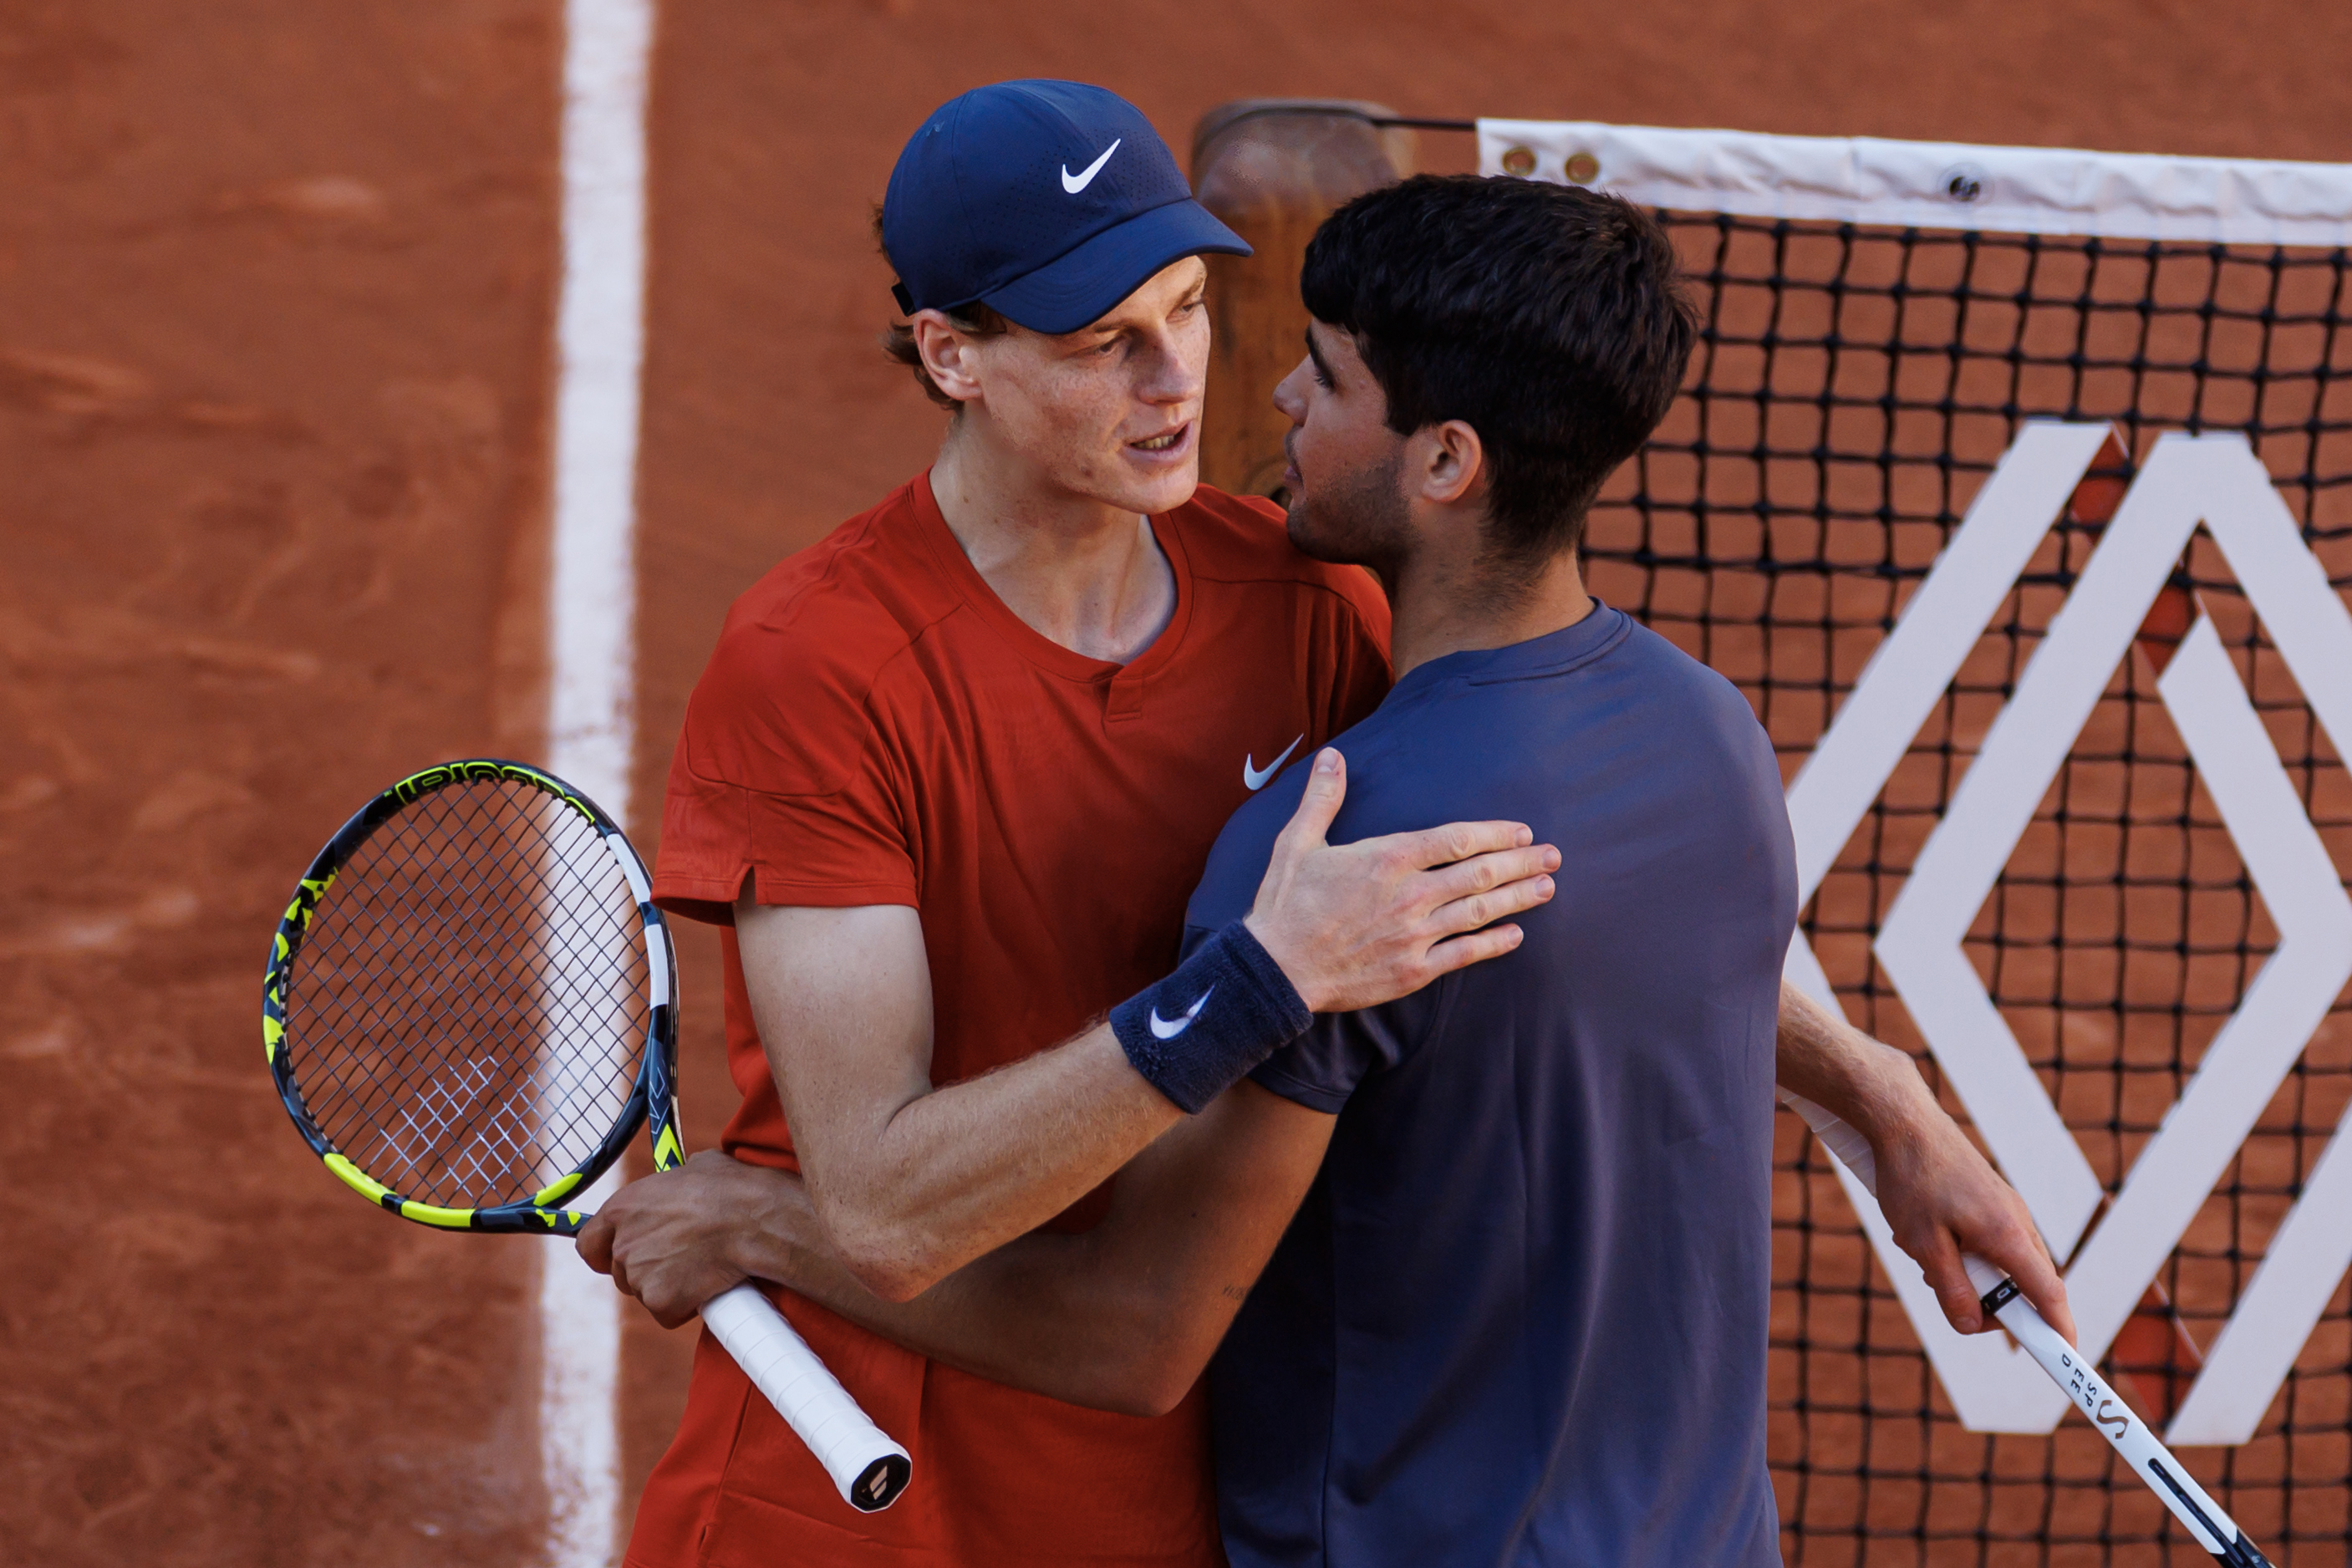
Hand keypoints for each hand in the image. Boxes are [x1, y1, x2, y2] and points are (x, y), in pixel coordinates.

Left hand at [575, 1150, 795, 1328]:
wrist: (755, 1222)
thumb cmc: (732, 1190)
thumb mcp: (696, 1168)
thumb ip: (675, 1182)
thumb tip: (686, 1177)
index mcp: (623, 1207)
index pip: (588, 1243)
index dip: (604, 1252)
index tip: (619, 1256)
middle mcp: (623, 1244)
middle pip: (622, 1273)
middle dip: (649, 1271)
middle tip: (682, 1260)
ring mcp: (640, 1276)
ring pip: (647, 1293)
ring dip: (670, 1288)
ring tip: (702, 1268)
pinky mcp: (661, 1302)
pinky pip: (668, 1313)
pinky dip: (686, 1307)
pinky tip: (707, 1286)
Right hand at [1243, 747, 1557, 1013]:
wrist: (1276, 970)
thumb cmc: (1285, 904)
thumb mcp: (1296, 843)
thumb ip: (1322, 798)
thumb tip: (1332, 756)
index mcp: (1387, 859)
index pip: (1456, 840)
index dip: (1494, 834)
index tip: (1521, 831)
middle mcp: (1410, 895)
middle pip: (1479, 874)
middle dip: (1521, 862)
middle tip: (1553, 856)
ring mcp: (1415, 935)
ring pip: (1479, 912)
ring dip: (1519, 898)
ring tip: (1548, 887)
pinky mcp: (1412, 971)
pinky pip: (1464, 955)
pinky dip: (1494, 944)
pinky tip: (1516, 935)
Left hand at [1872, 1093, 2076, 1343]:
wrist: (1903, 1122)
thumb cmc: (1912, 1178)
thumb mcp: (1923, 1244)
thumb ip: (1951, 1289)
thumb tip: (1974, 1326)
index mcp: (2009, 1235)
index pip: (2049, 1296)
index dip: (2059, 1331)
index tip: (2066, 1360)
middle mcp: (2019, 1223)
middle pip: (2026, 1286)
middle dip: (1990, 1302)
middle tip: (1945, 1287)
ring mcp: (2008, 1211)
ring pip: (2003, 1266)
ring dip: (1969, 1274)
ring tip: (1926, 1251)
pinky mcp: (1993, 1203)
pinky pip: (1989, 1245)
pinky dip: (1964, 1253)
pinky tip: (1929, 1235)